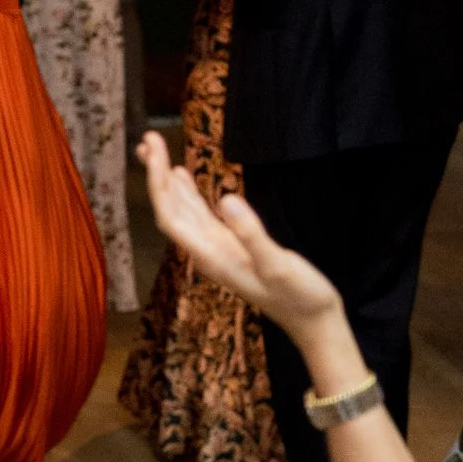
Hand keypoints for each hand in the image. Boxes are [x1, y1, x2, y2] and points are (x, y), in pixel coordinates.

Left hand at [138, 132, 341, 331]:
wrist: (314, 322)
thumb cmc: (300, 297)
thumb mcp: (278, 265)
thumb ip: (252, 234)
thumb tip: (227, 198)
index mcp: (212, 258)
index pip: (172, 217)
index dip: (159, 184)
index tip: (154, 153)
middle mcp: (207, 253)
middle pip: (170, 210)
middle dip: (157, 175)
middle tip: (148, 139)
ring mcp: (218, 249)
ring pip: (183, 211)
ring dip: (168, 182)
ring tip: (154, 150)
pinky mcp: (231, 246)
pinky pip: (201, 216)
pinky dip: (188, 194)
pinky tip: (183, 177)